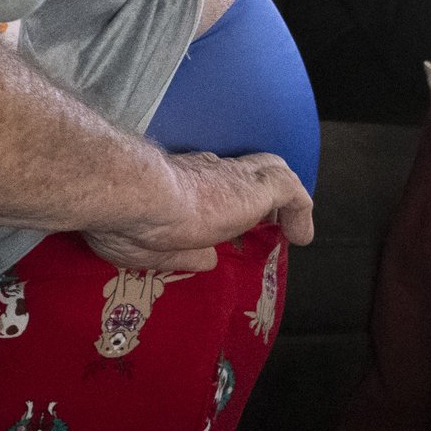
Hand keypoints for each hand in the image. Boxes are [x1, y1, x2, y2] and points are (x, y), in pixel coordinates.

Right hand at [82, 151, 313, 272]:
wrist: (139, 198)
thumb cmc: (129, 223)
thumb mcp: (150, 250)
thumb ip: (182, 254)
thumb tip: (209, 260)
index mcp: (174, 182)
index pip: (204, 183)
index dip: (216, 202)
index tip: (219, 226)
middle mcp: (205, 171)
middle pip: (238, 175)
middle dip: (250, 197)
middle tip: (258, 226)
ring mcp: (233, 176)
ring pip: (267, 173)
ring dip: (277, 200)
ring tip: (285, 229)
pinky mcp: (257, 187)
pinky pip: (290, 192)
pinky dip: (299, 211)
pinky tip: (300, 236)